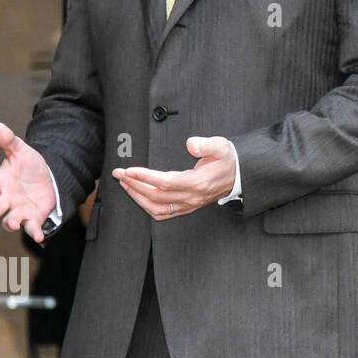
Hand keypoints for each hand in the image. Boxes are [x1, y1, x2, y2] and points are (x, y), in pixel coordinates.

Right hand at [0, 122, 57, 243]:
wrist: (47, 178)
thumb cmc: (28, 166)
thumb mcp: (21, 151)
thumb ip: (9, 141)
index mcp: (1, 182)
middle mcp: (7, 198)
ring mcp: (19, 209)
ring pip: (11, 219)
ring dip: (11, 222)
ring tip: (13, 223)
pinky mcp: (32, 217)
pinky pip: (32, 227)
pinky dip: (34, 231)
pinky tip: (39, 235)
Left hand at [114, 136, 236, 220]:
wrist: (238, 175)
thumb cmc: (227, 160)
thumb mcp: (220, 146)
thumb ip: (205, 144)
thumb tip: (190, 144)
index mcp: (197, 182)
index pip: (165, 183)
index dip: (144, 177)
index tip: (129, 170)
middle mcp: (191, 197)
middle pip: (156, 196)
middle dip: (134, 184)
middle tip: (119, 174)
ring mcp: (188, 204)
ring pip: (156, 208)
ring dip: (138, 197)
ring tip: (126, 184)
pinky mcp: (186, 207)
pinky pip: (163, 213)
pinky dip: (147, 207)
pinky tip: (139, 197)